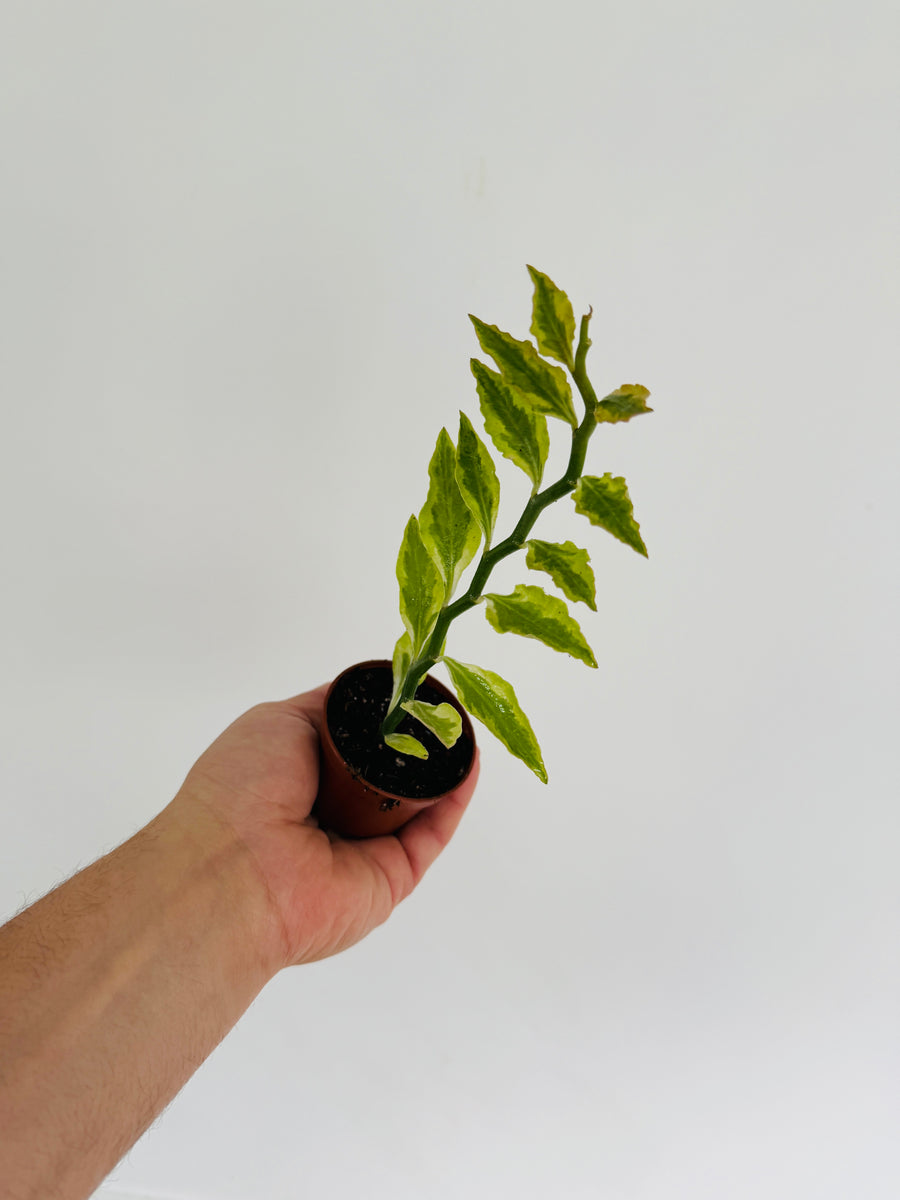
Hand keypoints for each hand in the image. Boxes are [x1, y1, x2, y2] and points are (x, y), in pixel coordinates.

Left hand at [169, 684, 478, 970]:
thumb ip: (328, 707)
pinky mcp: (392, 878)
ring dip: (443, 767)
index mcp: (300, 777)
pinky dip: (454, 799)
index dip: (384, 717)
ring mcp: (364, 847)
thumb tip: (372, 695)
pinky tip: (469, 763)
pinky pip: (431, 834)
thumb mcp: (278, 722)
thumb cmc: (241, 790)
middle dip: (417, 741)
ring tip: (464, 728)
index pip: (355, 744)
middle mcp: (332, 812)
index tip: (413, 690)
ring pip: (417, 803)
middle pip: (390, 772)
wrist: (233, 872)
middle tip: (444, 707)